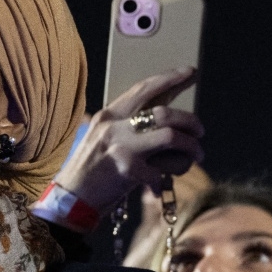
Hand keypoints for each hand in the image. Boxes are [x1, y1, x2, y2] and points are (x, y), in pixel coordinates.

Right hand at [54, 67, 204, 213]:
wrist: (71, 200)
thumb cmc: (91, 171)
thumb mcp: (104, 139)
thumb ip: (130, 125)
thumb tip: (166, 114)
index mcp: (107, 116)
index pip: (143, 89)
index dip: (169, 78)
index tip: (190, 72)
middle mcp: (113, 127)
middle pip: (164, 112)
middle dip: (190, 121)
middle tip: (200, 132)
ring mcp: (121, 147)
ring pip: (171, 136)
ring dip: (190, 147)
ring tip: (195, 156)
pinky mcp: (129, 170)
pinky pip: (165, 168)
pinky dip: (172, 174)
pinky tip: (164, 182)